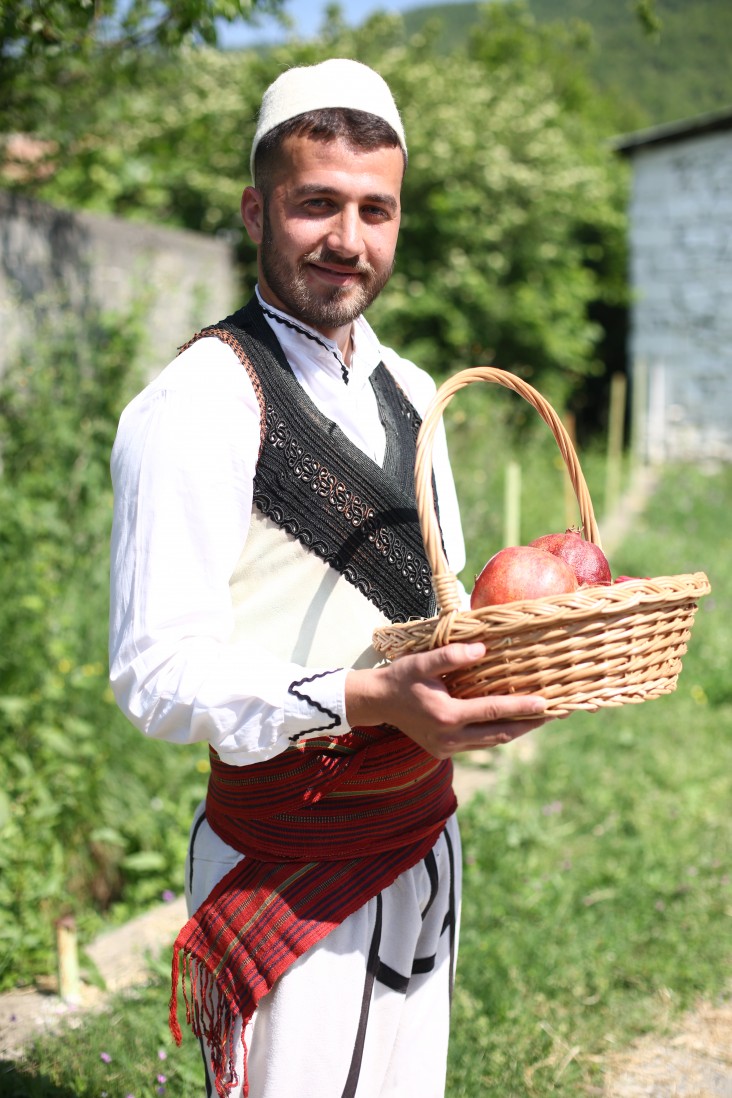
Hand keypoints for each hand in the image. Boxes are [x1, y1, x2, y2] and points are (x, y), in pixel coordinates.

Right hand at [345, 642, 548, 759]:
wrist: (377, 702)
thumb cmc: (400, 677)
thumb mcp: (421, 662)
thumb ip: (451, 656)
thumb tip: (483, 649)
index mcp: (447, 715)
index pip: (493, 711)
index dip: (521, 708)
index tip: (546, 704)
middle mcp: (449, 737)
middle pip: (499, 734)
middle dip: (528, 725)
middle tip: (554, 714)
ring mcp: (446, 748)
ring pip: (490, 742)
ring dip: (514, 731)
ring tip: (538, 719)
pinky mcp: (443, 752)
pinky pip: (476, 744)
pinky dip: (495, 735)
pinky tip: (509, 724)